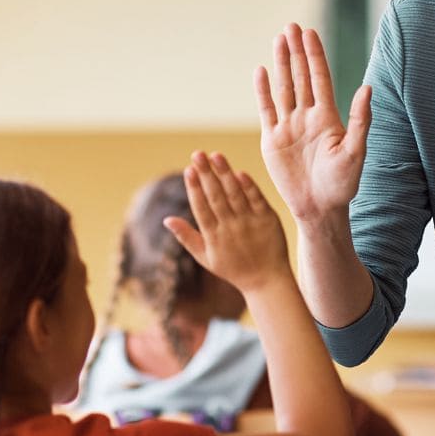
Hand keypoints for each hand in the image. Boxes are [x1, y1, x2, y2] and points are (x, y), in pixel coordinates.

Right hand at [162, 152, 289, 293]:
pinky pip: (257, 200)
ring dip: (225, 174)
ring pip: (235, 194)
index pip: (201, 208)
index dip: (194, 188)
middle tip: (197, 154)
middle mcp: (231, 228)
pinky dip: (248, 186)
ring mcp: (250, 223)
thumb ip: (186, 237)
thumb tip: (166, 219)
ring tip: (215, 155)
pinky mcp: (268, 220)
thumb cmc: (233, 269)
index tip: (188, 169)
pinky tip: (239, 172)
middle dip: (206, 174)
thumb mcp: (205, 258)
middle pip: (216, 197)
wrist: (266, 281)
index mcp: (214, 237)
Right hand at [255, 25, 371, 224]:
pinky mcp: (272, 140)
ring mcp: (289, 127)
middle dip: (296, 51)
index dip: (315, 55)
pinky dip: (263, 91)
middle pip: (301, 77)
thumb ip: (360, 120)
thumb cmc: (343, 184)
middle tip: (291, 26)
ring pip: (284, 88)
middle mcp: (308, 117)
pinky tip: (261, 71)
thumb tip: (367, 88)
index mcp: (328, 117)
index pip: (320, 78)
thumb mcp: (356, 152)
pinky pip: (266, 110)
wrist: (320, 209)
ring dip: (281, 64)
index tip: (309, 32)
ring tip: (278, 39)